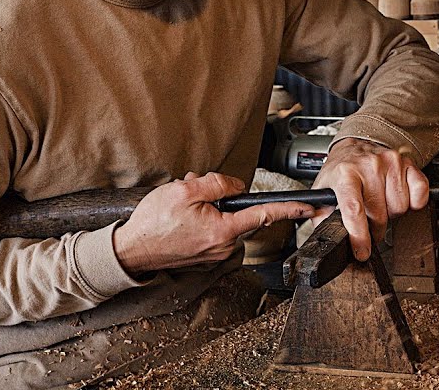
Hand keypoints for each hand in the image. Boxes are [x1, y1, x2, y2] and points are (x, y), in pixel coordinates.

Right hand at [113, 172, 314, 273]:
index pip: (263, 214)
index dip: (288, 209)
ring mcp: (213, 253)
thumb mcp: (185, 191)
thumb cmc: (154, 223)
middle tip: (192, 193)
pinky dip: (200, 219)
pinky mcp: (204, 255)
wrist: (130, 251)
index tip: (308, 207)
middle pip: (235, 212)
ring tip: (180, 208)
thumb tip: (235, 186)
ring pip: (222, 219)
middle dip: (218, 197)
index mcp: (222, 230)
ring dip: (206, 208)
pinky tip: (180, 219)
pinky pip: (211, 229)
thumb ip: (217, 184)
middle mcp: (222, 246)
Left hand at [311, 138, 429, 260]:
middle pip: (379, 215)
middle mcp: (369, 165)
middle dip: (374, 228)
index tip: (362, 252)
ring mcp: (391, 163)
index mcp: (345, 174)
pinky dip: (412, 202)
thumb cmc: (340, 172)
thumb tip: (323, 233)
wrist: (354, 147)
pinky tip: (397, 197)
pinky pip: (419, 194)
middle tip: (368, 223)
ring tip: (380, 204)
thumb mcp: (322, 191)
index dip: (359, 235)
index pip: (354, 209)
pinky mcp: (408, 163)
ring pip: (400, 208)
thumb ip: (320, 215)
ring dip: (391, 214)